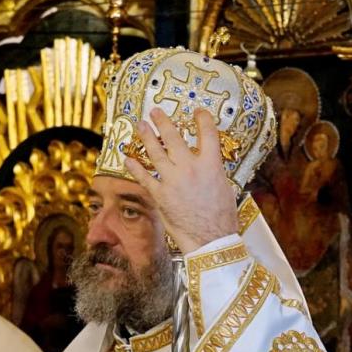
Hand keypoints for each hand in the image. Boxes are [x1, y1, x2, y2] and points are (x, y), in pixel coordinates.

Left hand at [124, 108, 237, 253]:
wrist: (211, 239)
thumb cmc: (222, 217)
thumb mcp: (224, 187)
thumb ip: (212, 172)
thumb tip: (206, 166)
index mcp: (211, 165)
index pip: (208, 133)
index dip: (203, 119)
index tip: (198, 112)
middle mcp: (190, 168)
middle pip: (174, 137)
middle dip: (163, 122)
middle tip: (156, 112)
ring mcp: (173, 181)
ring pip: (156, 152)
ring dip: (147, 137)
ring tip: (141, 126)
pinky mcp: (160, 195)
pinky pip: (144, 177)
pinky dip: (135, 167)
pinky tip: (128, 158)